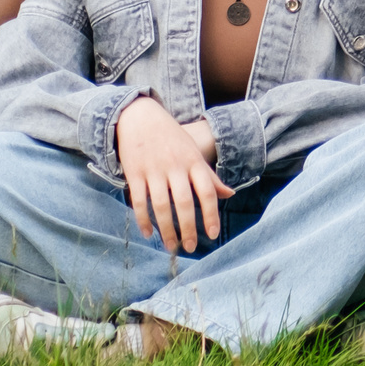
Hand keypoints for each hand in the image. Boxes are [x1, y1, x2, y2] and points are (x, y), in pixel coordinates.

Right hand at [115, 95, 233, 252]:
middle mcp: (175, 166)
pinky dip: (144, 219)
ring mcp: (154, 170)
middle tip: (190, 247)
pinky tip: (149, 233)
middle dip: (188, 228)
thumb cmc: (172, 139)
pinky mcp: (134, 173)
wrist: (140, 118)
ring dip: (167, 229)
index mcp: (194, 162)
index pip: (207, 191)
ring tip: (171, 246)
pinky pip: (140, 201)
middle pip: (185, 202)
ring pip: (162, 205)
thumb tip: (230, 194)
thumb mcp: (194, 153)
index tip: (213, 234)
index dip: (211, 214)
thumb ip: (209, 176)